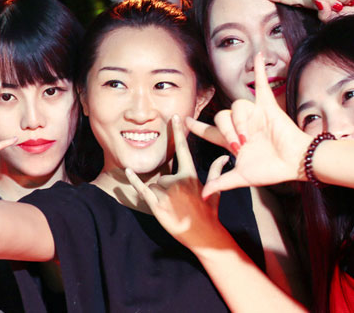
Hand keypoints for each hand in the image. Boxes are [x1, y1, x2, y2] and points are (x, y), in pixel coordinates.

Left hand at [125, 114, 228, 249]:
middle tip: (179, 203)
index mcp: (191, 175)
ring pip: (155, 184)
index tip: (175, 118)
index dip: (179, 132)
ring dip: (160, 194)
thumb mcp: (215, 191)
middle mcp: (178, 181)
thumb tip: (225, 156)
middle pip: (163, 175)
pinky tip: (127, 170)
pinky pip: (142, 189)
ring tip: (173, 208)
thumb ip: (217, 171)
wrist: (204, 235)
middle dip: (167, 187)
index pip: (183, 149)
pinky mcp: (157, 205)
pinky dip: (134, 180)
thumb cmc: (209, 213)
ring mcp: (167, 193)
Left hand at [185, 54, 311, 197]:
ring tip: (250, 137)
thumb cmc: (271, 170)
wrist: (294, 162)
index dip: (196, 127)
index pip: (208, 131)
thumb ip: (222, 183)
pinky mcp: (267, 106)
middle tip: (239, 145)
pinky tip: (258, 55)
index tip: (183, 120)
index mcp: (232, 140)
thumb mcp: (242, 177)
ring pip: (236, 107)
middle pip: (221, 117)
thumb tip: (204, 195)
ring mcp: (253, 114)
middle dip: (227, 132)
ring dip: (241, 122)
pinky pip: (260, 85)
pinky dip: (259, 69)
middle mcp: (240, 124)